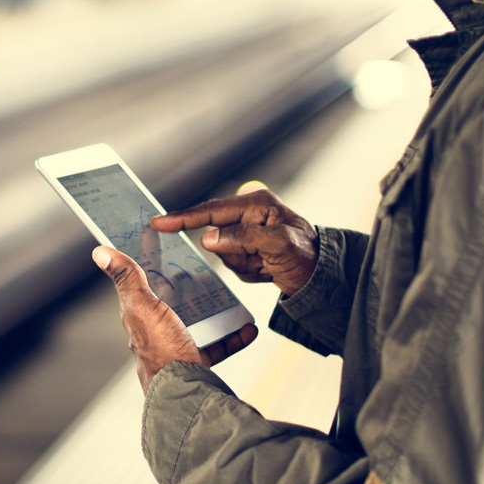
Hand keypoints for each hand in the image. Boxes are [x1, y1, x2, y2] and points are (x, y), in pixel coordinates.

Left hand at [93, 246, 257, 392]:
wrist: (186, 398)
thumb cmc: (162, 353)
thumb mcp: (143, 308)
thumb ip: (127, 280)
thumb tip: (100, 251)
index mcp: (140, 317)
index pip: (141, 280)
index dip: (146, 257)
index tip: (157, 238)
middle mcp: (156, 333)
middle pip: (171, 302)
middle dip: (186, 284)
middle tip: (201, 266)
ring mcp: (177, 349)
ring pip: (196, 322)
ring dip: (212, 308)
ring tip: (226, 294)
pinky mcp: (198, 364)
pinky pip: (218, 346)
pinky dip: (233, 336)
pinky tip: (246, 328)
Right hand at [151, 181, 318, 296]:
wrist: (324, 279)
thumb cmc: (307, 256)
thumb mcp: (278, 245)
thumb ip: (241, 238)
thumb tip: (208, 239)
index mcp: (256, 203)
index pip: (212, 210)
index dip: (184, 218)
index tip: (159, 223)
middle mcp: (250, 214)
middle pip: (217, 234)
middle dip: (237, 253)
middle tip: (261, 260)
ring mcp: (249, 232)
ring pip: (224, 252)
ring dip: (245, 264)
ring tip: (269, 265)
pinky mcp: (249, 248)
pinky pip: (233, 263)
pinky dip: (250, 271)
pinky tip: (269, 269)